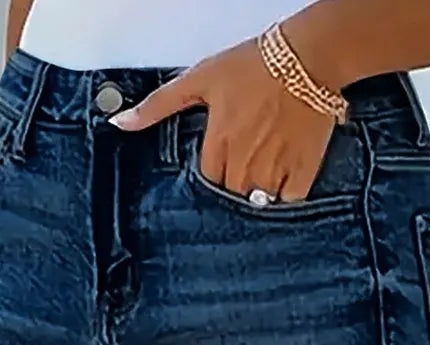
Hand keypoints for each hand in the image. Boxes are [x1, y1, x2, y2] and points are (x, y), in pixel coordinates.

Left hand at [111, 39, 335, 203]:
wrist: (307, 57)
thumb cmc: (255, 64)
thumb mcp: (200, 79)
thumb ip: (160, 104)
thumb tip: (122, 122)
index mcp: (219, 146)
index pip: (208, 181)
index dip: (214, 170)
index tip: (223, 157)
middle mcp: (244, 165)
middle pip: (232, 193)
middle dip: (235, 181)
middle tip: (245, 157)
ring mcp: (275, 170)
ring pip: (259, 201)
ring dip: (258, 190)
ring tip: (263, 163)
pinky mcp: (303, 169)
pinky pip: (289, 199)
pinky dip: (286, 194)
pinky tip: (284, 173)